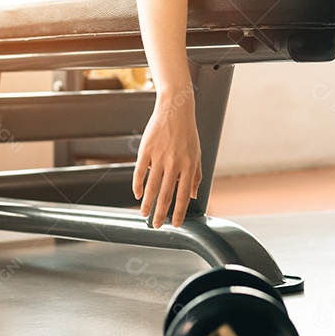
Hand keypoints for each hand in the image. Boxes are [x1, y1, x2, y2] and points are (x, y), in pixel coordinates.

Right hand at [132, 92, 201, 227]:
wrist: (175, 109)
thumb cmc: (188, 133)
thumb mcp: (197, 154)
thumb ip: (195, 176)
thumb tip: (193, 196)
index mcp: (188, 165)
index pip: (184, 195)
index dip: (179, 212)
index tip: (176, 224)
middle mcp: (173, 163)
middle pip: (165, 195)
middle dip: (161, 213)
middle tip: (157, 226)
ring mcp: (158, 157)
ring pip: (151, 187)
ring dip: (147, 204)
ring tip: (144, 215)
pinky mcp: (146, 150)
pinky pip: (139, 172)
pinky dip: (138, 185)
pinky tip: (138, 195)